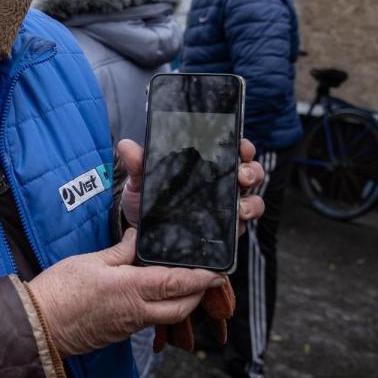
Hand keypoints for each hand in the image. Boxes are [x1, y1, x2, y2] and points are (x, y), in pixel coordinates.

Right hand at [27, 228, 224, 356]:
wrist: (40, 324)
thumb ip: (121, 250)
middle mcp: (136, 311)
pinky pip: (150, 320)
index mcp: (131, 289)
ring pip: (168, 317)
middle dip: (198, 293)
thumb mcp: (92, 260)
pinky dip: (161, 308)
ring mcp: (129, 325)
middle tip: (205, 277)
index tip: (217, 271)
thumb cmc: (60, 291)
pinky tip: (155, 294)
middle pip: (182, 307)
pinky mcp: (120, 331)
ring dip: (182, 302)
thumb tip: (139, 237)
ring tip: (184, 283)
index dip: (201, 278)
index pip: (177, 283)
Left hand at [117, 138, 265, 232]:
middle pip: (251, 173)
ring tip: (239, 208)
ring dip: (250, 203)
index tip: (241, 147)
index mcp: (207, 165)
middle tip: (241, 177)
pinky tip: (231, 229)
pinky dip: (239, 228)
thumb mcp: (140, 180)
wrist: (139, 231)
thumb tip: (126, 146)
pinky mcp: (223, 231)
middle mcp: (222, 185)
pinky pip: (240, 229)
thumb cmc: (145, 197)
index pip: (234, 150)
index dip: (243, 147)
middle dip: (252, 172)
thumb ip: (138, 163)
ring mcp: (226, 209)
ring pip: (252, 202)